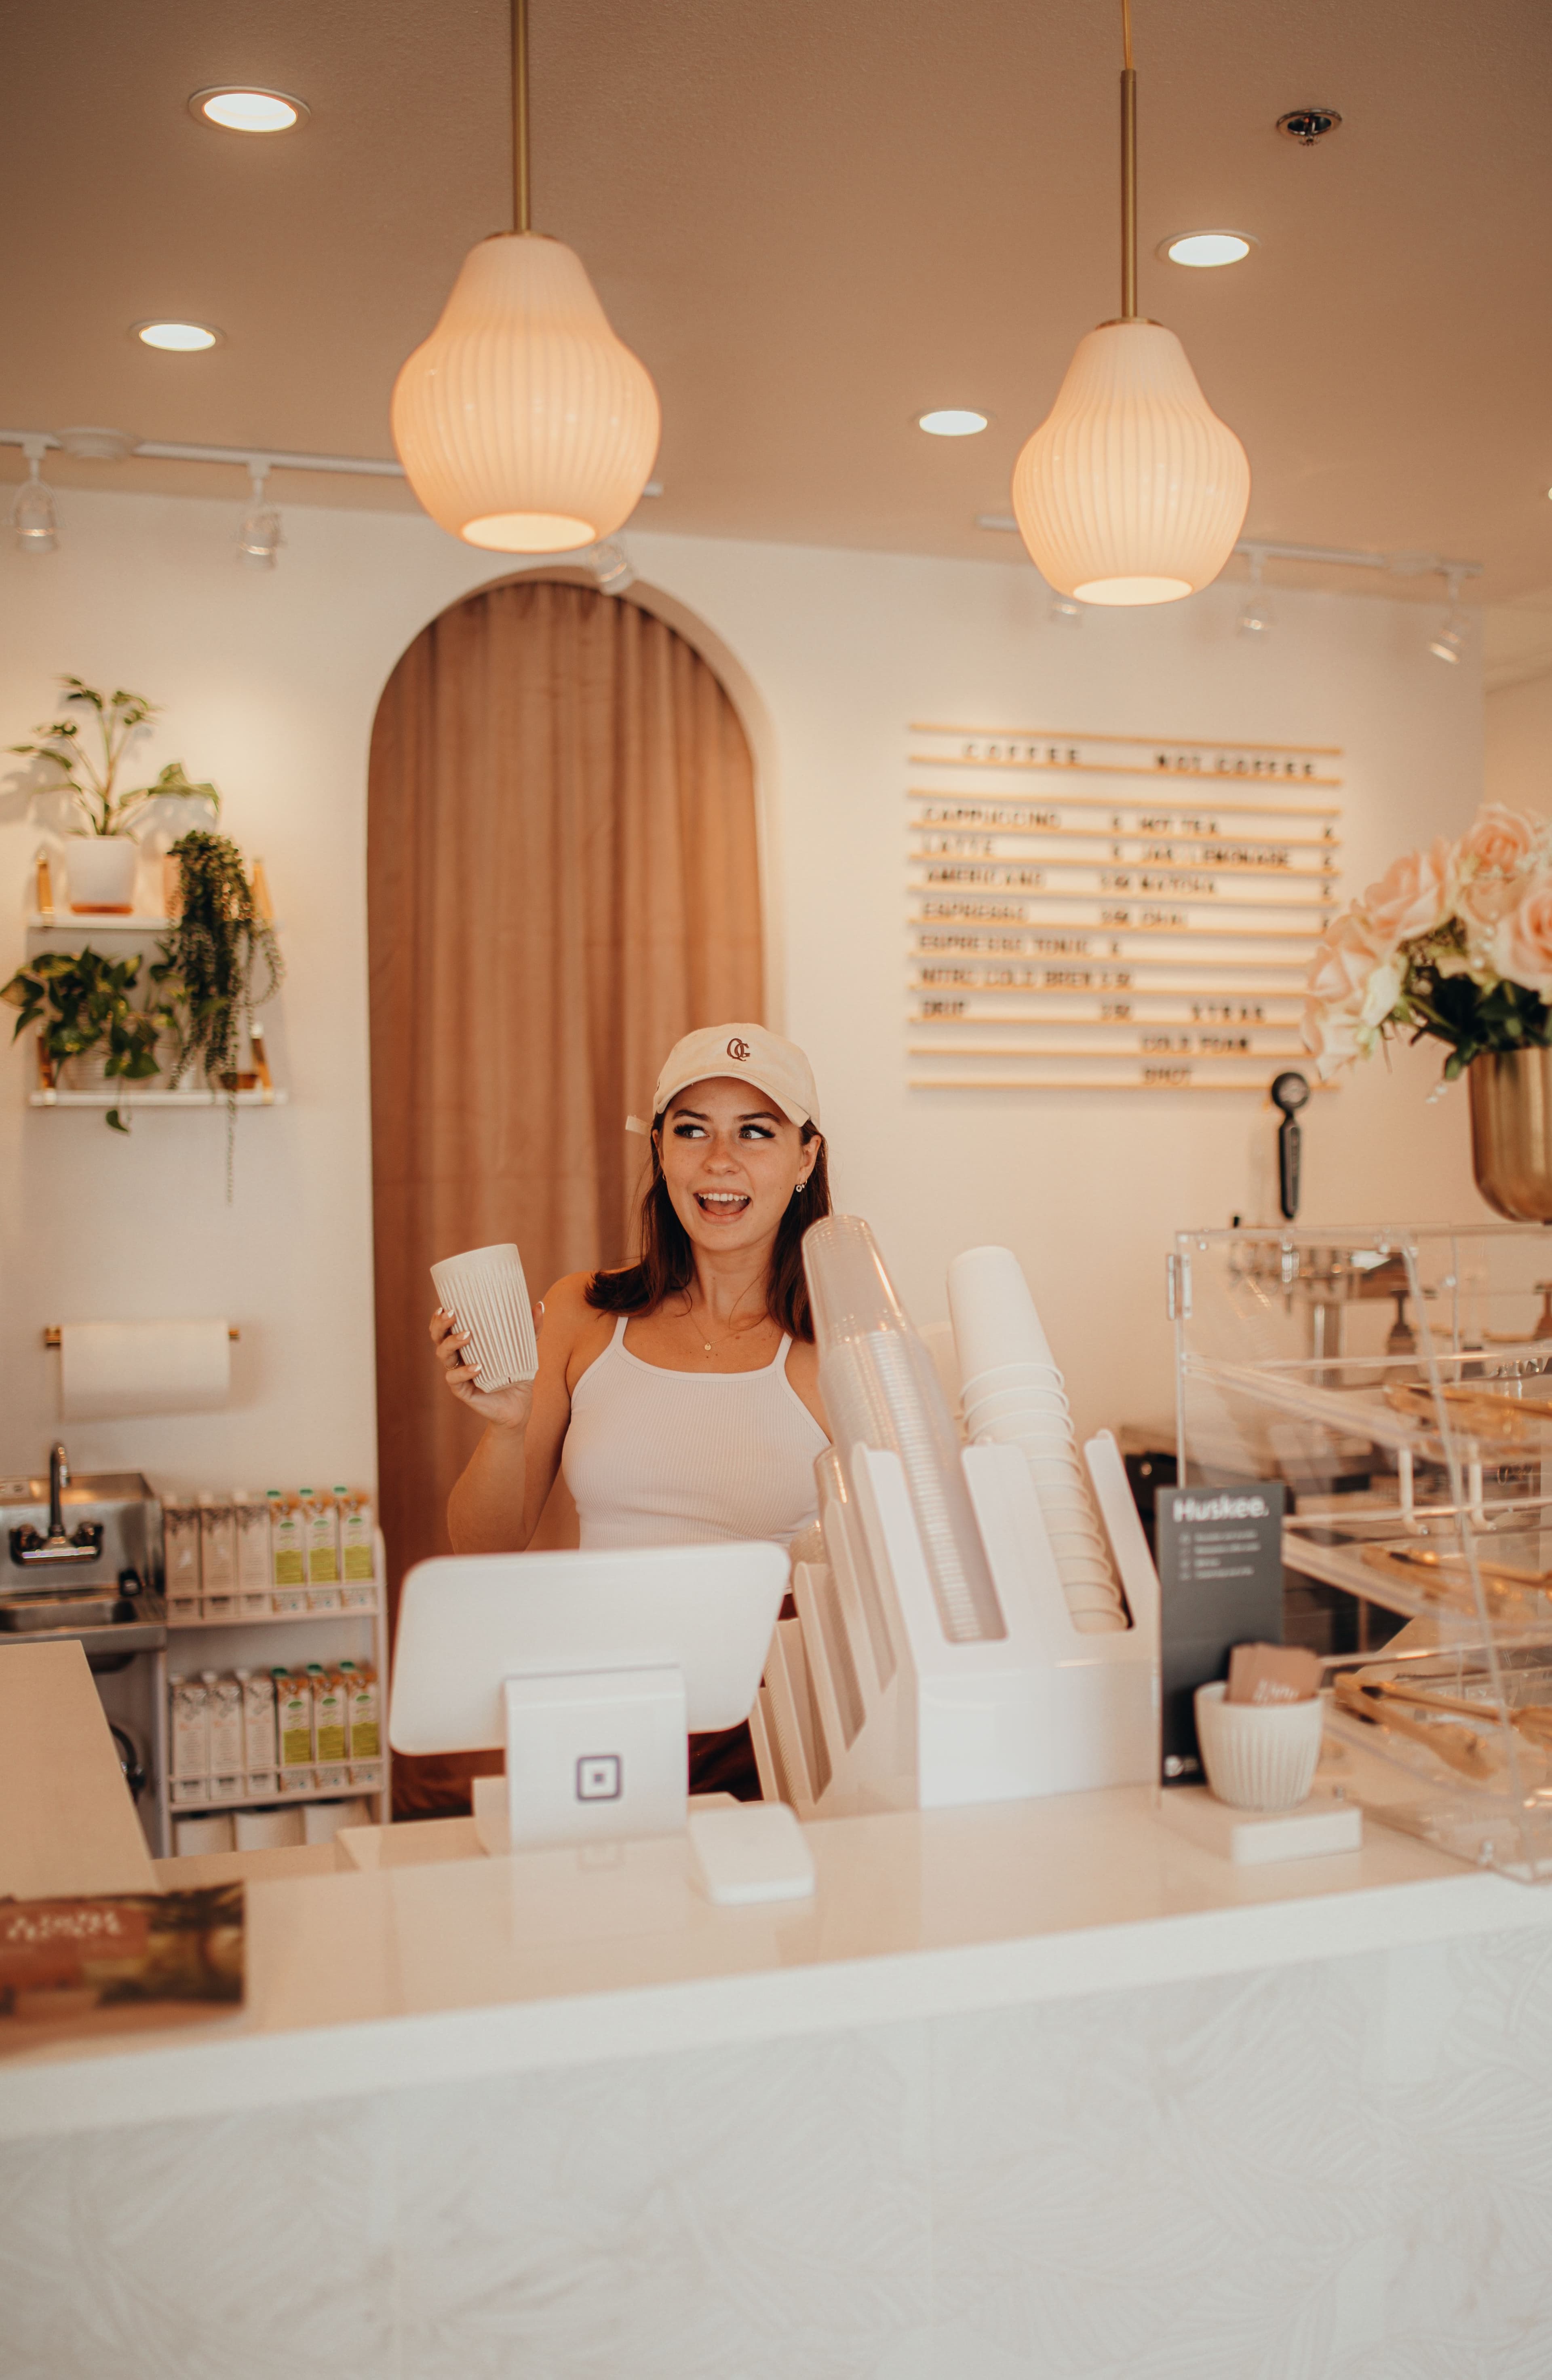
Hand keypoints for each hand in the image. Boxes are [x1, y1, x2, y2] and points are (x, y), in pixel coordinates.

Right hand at [429, 1305, 537, 1431]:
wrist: (519, 1407)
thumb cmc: (517, 1375)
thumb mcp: (525, 1350)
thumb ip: (531, 1329)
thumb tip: (539, 1305)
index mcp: (466, 1345)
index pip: (446, 1328)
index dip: (440, 1318)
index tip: (446, 1305)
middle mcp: (458, 1358)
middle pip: (438, 1338)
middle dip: (441, 1325)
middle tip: (452, 1315)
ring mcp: (458, 1374)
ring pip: (443, 1356)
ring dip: (452, 1343)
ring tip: (468, 1335)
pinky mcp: (462, 1391)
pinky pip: (455, 1379)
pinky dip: (464, 1372)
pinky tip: (477, 1367)